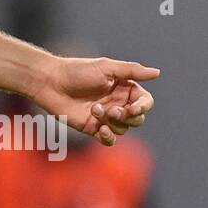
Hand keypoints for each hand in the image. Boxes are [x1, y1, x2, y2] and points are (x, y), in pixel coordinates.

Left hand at [31, 56, 157, 145]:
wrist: (50, 82)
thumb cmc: (77, 71)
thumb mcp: (106, 67)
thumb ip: (132, 71)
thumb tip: (157, 73)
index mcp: (123, 88)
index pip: (145, 102)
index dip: (143, 107)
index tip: (132, 108)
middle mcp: (117, 102)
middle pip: (137, 118)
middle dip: (127, 116)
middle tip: (111, 109)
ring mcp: (105, 117)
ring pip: (123, 129)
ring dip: (113, 122)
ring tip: (95, 110)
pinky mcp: (93, 128)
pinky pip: (109, 139)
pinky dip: (109, 137)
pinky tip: (102, 130)